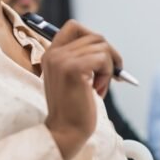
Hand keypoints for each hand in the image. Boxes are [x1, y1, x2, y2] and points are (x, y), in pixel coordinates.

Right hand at [42, 20, 121, 159]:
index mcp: (51, 54)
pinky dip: (108, 75)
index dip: (92, 37)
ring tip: (99, 88)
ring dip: (108, 68)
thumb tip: (106, 48)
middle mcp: (54, 53)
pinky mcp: (74, 68)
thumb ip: (81, 59)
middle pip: (95, 36)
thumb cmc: (73, 109)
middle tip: (109, 76)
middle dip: (108, 56)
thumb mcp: (73, 78)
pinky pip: (103, 59)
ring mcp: (62, 59)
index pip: (74, 27)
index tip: (101, 58)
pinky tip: (98, 91)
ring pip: (102, 47)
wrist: (65, 132)